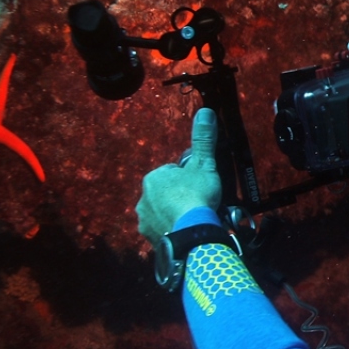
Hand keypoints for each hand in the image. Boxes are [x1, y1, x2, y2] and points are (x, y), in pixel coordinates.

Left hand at [136, 108, 223, 239]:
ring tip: (192, 219)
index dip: (187, 178)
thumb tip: (205, 111)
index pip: (171, 173)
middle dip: (178, 196)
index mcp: (153, 178)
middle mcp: (143, 198)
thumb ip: (203, 139)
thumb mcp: (203, 163)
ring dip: (174, 214)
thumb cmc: (196, 194)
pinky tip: (185, 230)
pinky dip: (171, 229)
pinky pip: (161, 229)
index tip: (198, 186)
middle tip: (197, 202)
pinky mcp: (149, 237)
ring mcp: (145, 219)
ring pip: (161, 212)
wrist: (192, 231)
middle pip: (164, 193)